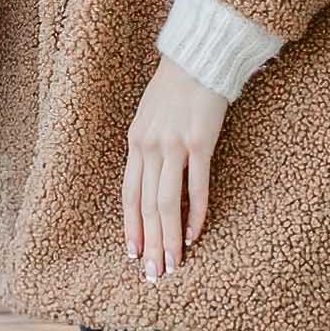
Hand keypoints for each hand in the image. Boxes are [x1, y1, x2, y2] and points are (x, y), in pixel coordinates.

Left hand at [121, 63, 228, 282]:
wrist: (198, 57)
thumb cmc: (177, 87)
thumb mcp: (151, 116)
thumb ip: (149, 147)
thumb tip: (151, 179)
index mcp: (135, 142)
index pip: (129, 195)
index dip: (131, 227)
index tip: (133, 254)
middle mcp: (149, 147)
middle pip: (146, 206)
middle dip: (149, 244)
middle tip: (153, 274)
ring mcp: (174, 146)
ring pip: (167, 203)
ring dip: (169, 239)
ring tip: (172, 265)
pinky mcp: (200, 143)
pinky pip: (197, 187)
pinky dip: (195, 215)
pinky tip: (195, 235)